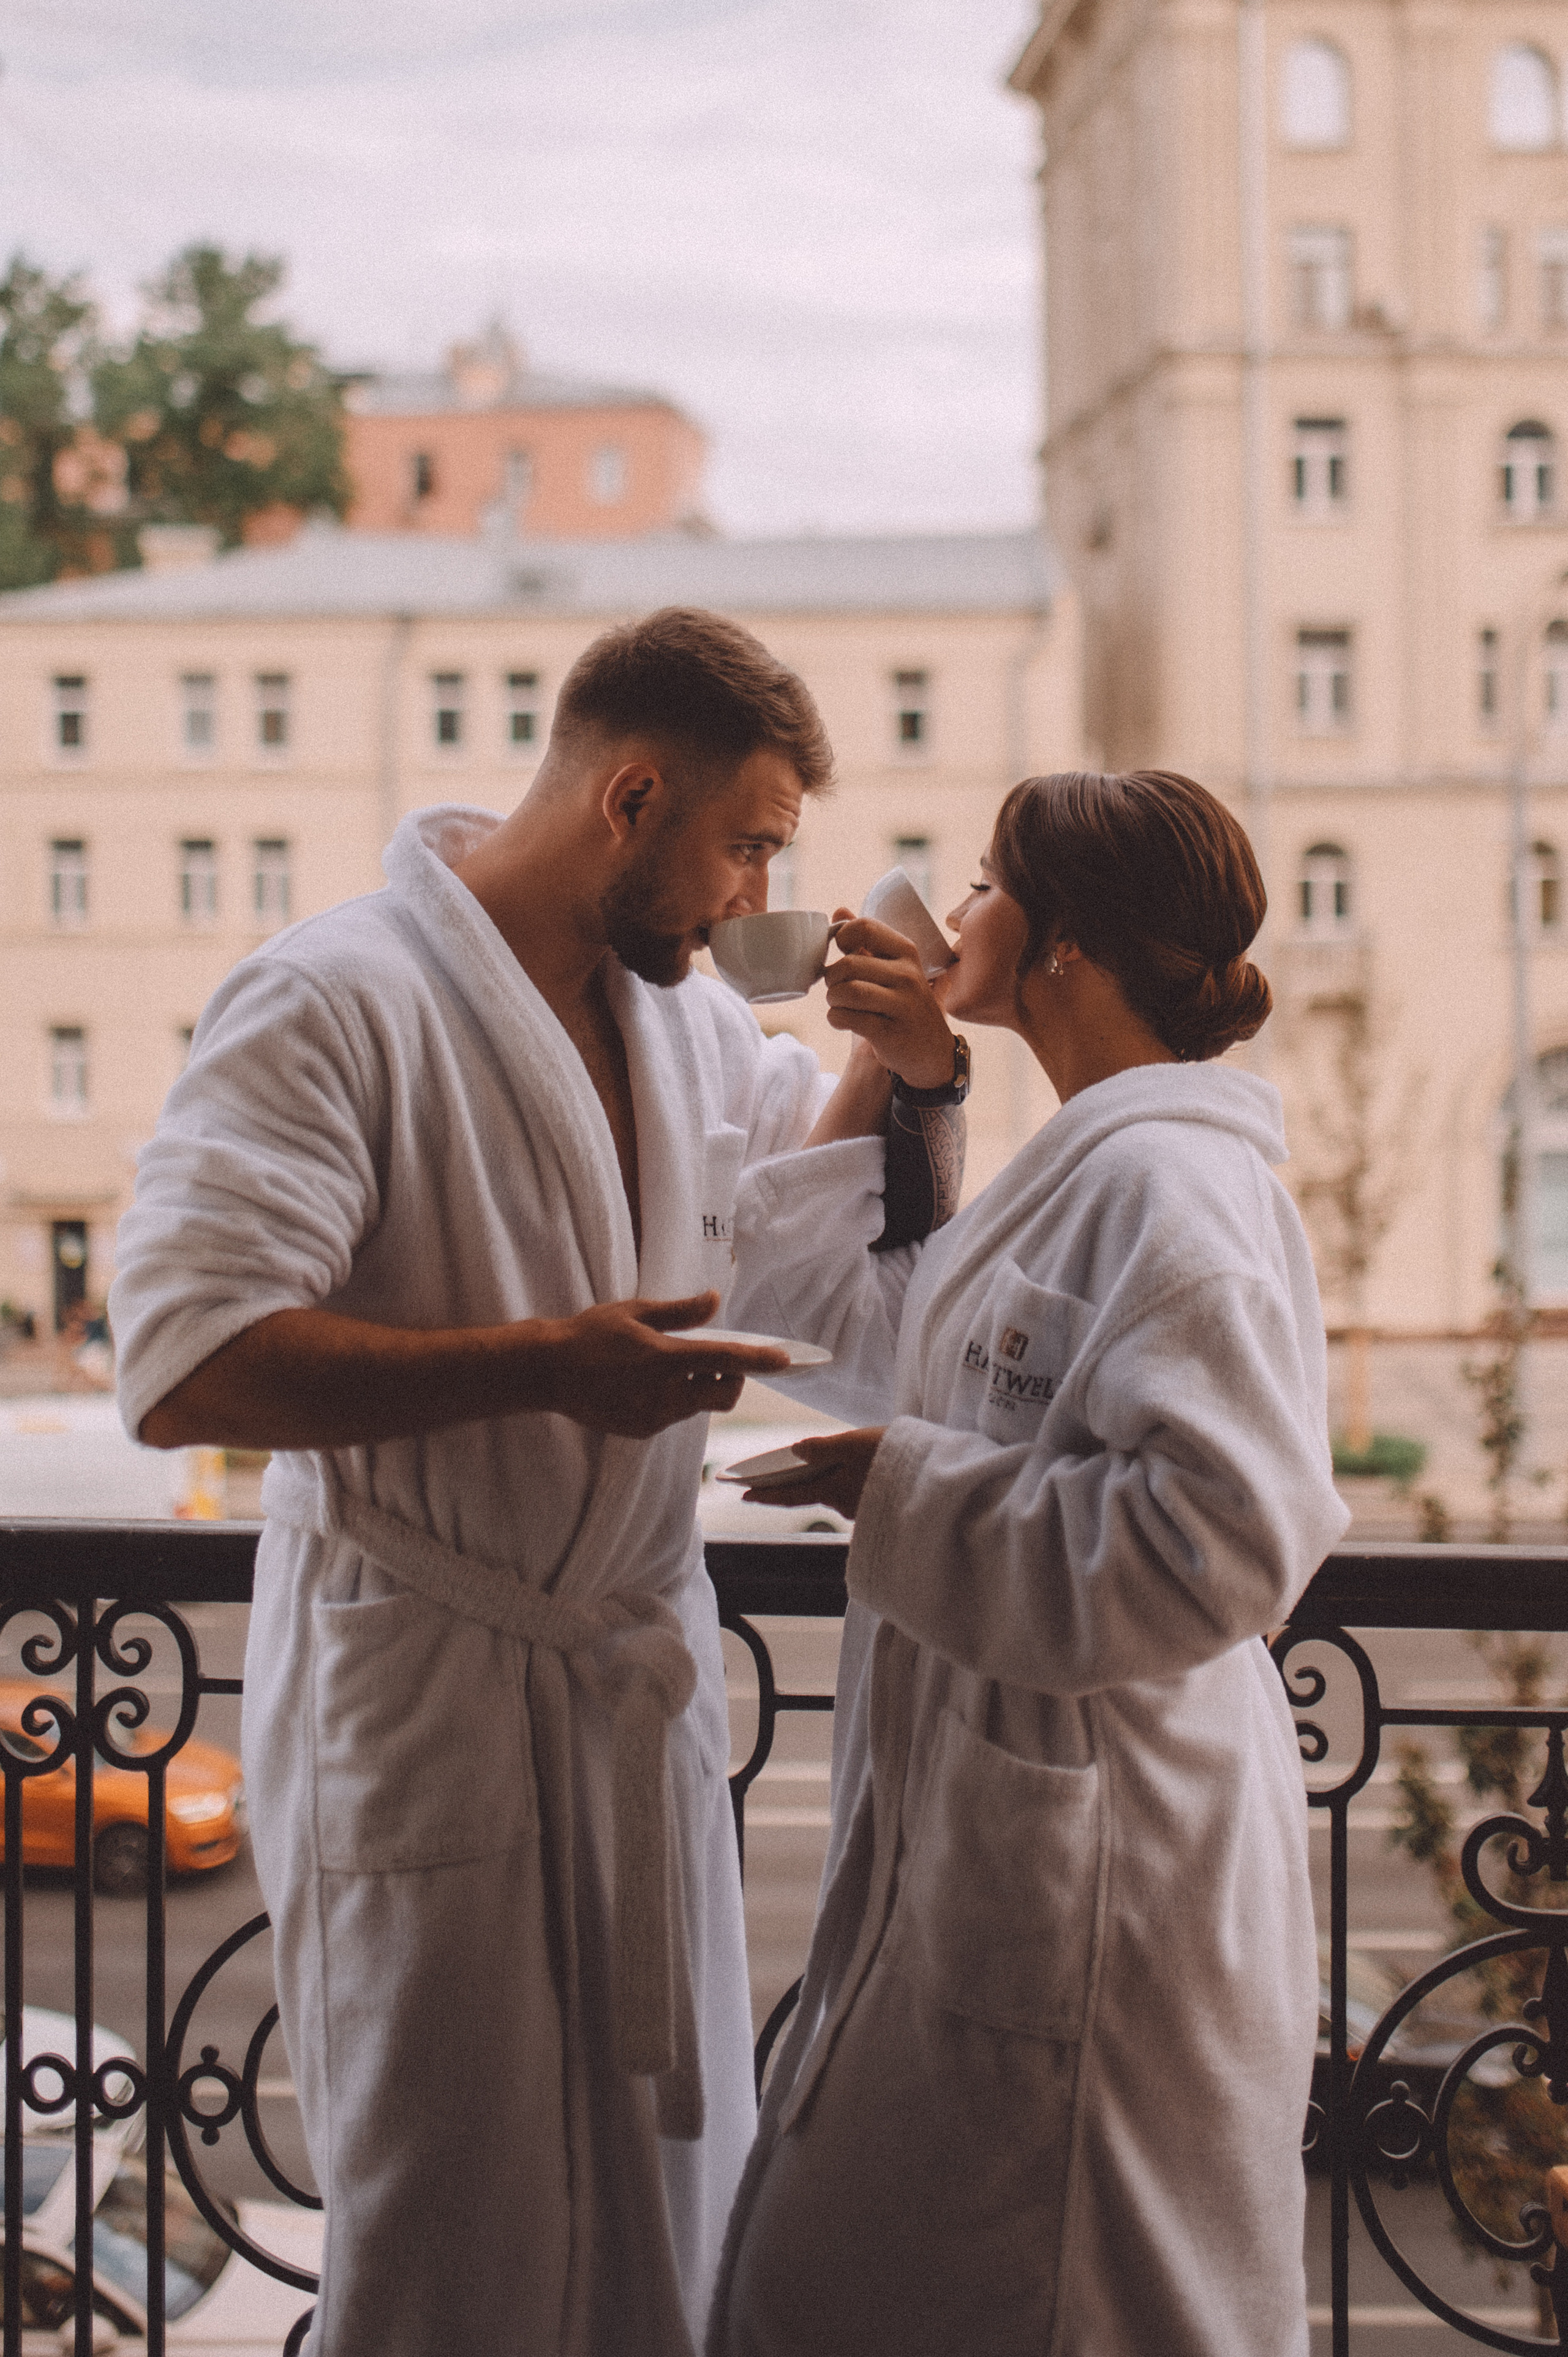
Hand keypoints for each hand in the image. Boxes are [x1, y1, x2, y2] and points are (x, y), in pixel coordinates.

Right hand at [546, 1291, 790, 1438]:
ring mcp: (654, 1417)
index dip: (759, 1360)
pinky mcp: (643, 1430)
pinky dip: (676, 1401)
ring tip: (673, 1365)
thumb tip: (714, 1301)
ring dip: (701, 1388)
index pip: (726, 1359)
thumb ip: (679, 1312)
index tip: (786, 1360)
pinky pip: (675, 1416)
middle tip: (720, 1360)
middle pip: (725, 1395)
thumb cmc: (589, 1335)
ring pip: (699, 1407)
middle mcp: (665, 1393)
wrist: (548, 1372)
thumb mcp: (634, 1312)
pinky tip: (648, 1384)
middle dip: (733, 1379)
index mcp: (666, 1358)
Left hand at [744, 1427, 884, 1518]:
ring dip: (826, 1481)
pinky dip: (848, 1483)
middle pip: (812, 1493)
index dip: (766, 1494)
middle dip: (792, 1487)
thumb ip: (825, 1447)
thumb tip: (795, 1450)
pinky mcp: (880, 1507)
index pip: (791, 1494)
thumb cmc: (896, 1456)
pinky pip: (856, 1494)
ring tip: (818, 1465)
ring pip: (836, 1493)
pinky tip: (859, 1470)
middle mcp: (844, 1505)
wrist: (936, 1479)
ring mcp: (863, 1509)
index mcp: (832, 1490)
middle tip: (768, 1483)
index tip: (743, 1496)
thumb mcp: (856, 1443)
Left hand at [822, 912, 956, 1090]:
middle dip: (831, 978)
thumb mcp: (892, 967)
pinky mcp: (890, 1033)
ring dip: (832, 999)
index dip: (842, 938)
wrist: (931, 1051)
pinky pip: (847, 1018)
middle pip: (848, 964)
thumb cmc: (902, 1003)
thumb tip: (839, 911)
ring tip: (838, 1004)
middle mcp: (907, 975)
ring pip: (846, 992)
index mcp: (906, 952)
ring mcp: (902, 1005)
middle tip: (836, 987)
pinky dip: (836, 1018)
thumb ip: (866, 939)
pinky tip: (842, 1020)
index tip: (842, 953)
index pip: (864, 927)